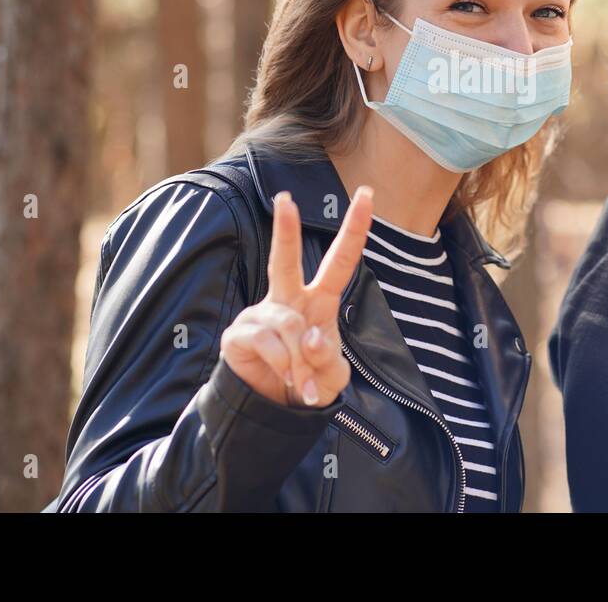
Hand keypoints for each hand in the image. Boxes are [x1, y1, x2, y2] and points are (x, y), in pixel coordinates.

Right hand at [221, 185, 372, 407]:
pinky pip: (267, 341)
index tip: (367, 196)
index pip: (340, 261)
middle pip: (286, 259)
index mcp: (319, 301)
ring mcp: (261, 314)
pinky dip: (283, 364)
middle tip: (284, 199)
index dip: (354, 230)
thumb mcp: (332, 377)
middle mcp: (289, 300)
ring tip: (301, 382)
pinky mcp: (239, 333)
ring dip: (300, 360)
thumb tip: (311, 336)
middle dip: (285, 230)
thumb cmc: (309, 382)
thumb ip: (327, 358)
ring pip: (288, 324)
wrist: (275, 410)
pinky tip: (285, 378)